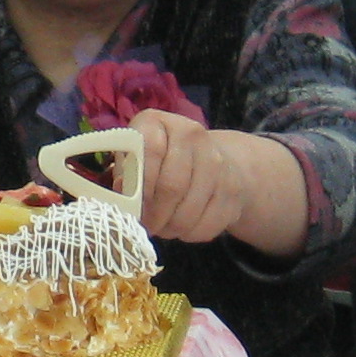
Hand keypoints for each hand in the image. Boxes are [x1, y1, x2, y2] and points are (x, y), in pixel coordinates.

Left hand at [126, 106, 306, 255]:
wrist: (208, 160)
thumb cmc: (156, 164)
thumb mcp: (133, 161)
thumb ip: (124, 174)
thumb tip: (122, 191)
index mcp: (157, 123)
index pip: (149, 151)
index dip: (139, 185)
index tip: (132, 207)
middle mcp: (191, 134)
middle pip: (172, 186)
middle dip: (154, 216)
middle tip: (146, 227)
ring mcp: (216, 161)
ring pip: (190, 210)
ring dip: (171, 228)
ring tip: (162, 227)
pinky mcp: (232, 189)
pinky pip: (208, 223)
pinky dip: (190, 233)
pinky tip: (183, 226)